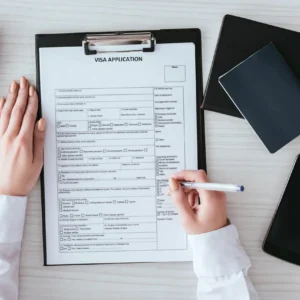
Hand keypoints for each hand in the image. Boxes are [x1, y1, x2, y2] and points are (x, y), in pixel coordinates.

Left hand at [0, 77, 45, 196]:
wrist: (5, 191)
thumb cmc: (23, 177)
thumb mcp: (38, 161)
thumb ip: (39, 139)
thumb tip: (41, 122)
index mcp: (23, 141)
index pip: (28, 116)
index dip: (32, 102)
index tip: (33, 90)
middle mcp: (9, 136)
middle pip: (16, 110)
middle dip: (21, 94)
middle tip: (23, 81)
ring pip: (5, 112)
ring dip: (10, 98)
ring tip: (13, 86)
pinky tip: (0, 101)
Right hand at [168, 170, 226, 234]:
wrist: (215, 241)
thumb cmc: (203, 233)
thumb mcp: (187, 218)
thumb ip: (179, 199)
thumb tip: (173, 183)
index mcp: (212, 198)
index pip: (198, 176)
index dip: (184, 174)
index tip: (173, 179)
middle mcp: (217, 193)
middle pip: (198, 178)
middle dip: (183, 183)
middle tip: (173, 191)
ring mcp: (217, 194)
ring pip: (198, 183)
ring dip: (187, 189)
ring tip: (182, 202)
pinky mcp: (215, 196)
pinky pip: (201, 188)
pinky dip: (192, 192)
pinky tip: (189, 203)